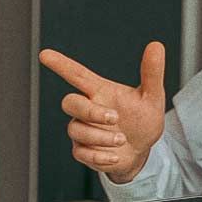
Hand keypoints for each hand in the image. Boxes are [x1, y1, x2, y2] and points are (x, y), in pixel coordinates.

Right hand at [38, 43, 166, 184]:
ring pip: (76, 129)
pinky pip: (80, 152)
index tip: (45, 55)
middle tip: (115, 117)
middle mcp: (88, 109)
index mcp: (100, 92)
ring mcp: (83, 130)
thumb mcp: (152, 97)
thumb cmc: (143, 120)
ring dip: (101, 136)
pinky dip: (100, 155)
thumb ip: (152, 73)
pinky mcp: (83, 150)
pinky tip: (115, 155)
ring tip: (122, 139)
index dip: (61, 65)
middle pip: (70, 102)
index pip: (76, 75)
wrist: (142, 151)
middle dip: (90, 111)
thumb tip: (156, 46)